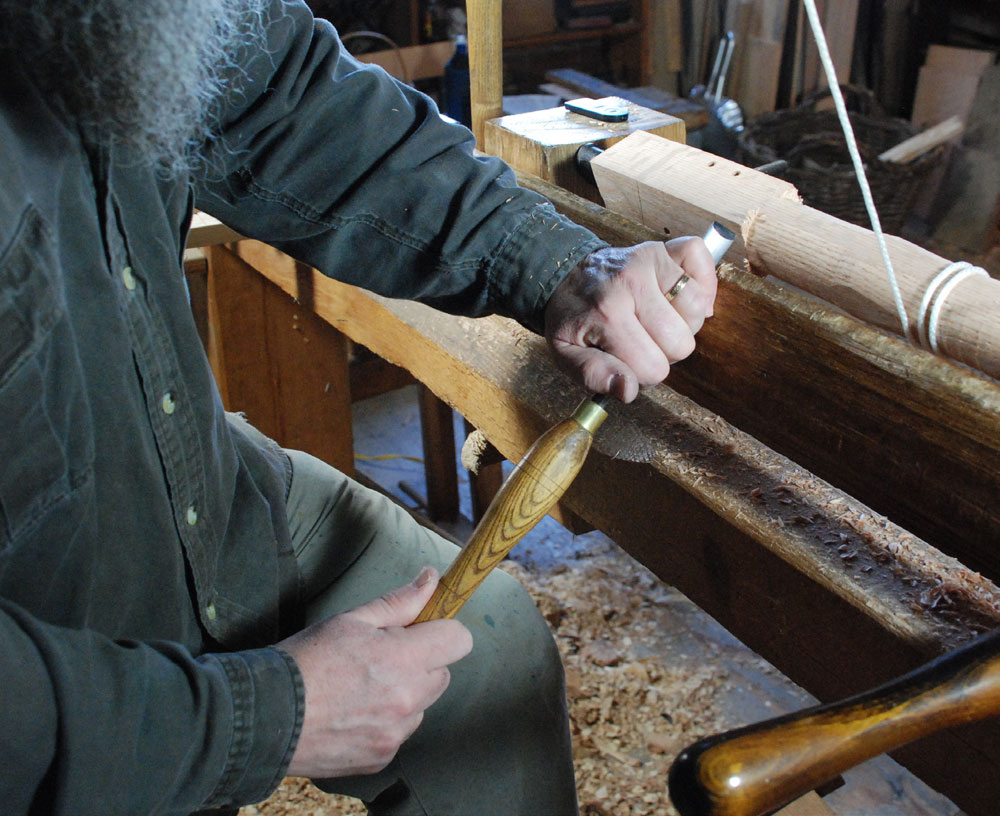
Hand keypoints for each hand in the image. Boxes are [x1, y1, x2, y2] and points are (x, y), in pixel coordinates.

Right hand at [280, 567, 472, 777]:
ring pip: (421, 705)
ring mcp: (395, 734)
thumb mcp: (352, 620)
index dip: (442, 630)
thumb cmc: (305, 661)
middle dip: (421, 661)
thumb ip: (399, 602)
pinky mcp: (381, 758)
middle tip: (381, 657)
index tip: (421, 630)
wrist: (265, 716)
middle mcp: (407, 701)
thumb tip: (430, 579)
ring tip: (361, 687)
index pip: (459, 640)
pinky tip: (353, 712)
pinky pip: (399, 733)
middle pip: (442, 674)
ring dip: (404, 694)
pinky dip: (385, 722)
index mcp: (404, 660)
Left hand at [544, 237, 716, 402]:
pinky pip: (699, 260)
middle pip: (681, 343)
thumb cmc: (571, 319)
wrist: (563, 276)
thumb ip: (593, 375)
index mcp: (607, 313)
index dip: (644, 374)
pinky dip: (698, 280)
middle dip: (664, 352)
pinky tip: (678, 296)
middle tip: (641, 339)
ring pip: (697, 310)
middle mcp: (630, 283)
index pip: (654, 368)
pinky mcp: (661, 247)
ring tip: (655, 319)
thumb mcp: (565, 354)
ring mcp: (648, 260)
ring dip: (682, 322)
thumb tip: (628, 390)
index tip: (627, 359)